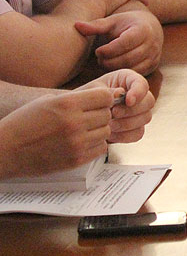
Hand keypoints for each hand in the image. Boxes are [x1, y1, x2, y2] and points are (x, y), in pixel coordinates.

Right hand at [0, 88, 114, 177]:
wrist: (5, 150)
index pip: (105, 96)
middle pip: (107, 114)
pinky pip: (101, 148)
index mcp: (67, 104)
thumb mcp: (48, 101)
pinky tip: (82, 142)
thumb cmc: (24, 123)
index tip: (97, 103)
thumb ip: (76, 98)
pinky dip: (95, 145)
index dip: (103, 99)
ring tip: (84, 131)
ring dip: (98, 130)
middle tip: (89, 118)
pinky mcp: (75, 159)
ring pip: (107, 132)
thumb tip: (105, 97)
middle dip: (100, 115)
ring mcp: (76, 142)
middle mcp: (74, 122)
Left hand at [78, 11, 162, 75]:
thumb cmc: (127, 24)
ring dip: (115, 68)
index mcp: (143, 29)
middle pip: (128, 58)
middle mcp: (152, 43)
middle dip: (109, 61)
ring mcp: (154, 56)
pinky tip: (114, 67)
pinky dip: (123, 72)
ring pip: (132, 68)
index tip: (98, 51)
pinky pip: (136, 74)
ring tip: (105, 62)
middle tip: (98, 59)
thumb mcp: (113, 22)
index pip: (124, 43)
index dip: (108, 50)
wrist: (149, 27)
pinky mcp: (153, 66)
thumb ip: (96, 26)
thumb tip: (76, 25)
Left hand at [79, 69, 153, 142]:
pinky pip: (138, 133)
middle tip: (113, 113)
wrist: (77, 116)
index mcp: (128, 80)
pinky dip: (125, 135)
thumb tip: (120, 93)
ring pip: (145, 118)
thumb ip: (106, 91)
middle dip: (132, 110)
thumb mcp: (92, 91)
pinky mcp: (135, 128)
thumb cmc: (84, 99)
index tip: (128, 100)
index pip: (142, 83)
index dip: (139, 92)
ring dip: (127, 123)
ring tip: (108, 125)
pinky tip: (110, 134)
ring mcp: (138, 113)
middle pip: (149, 101)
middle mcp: (137, 95)